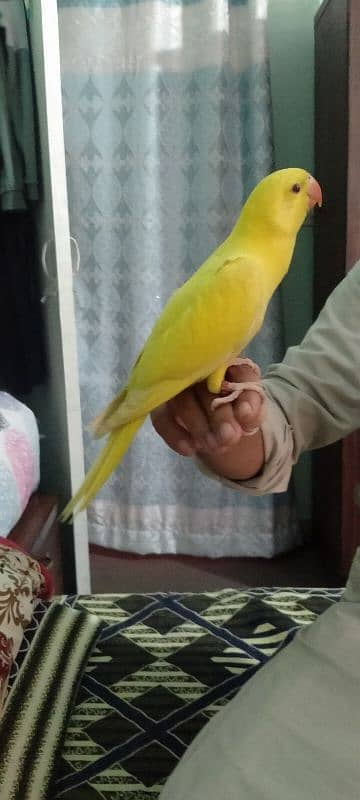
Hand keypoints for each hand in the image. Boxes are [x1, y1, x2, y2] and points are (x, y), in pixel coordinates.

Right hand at [151, 363, 265, 457]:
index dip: (245, 395)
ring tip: (214, 447)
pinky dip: (174, 434)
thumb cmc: (233, 409)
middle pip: (207, 387)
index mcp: (229, 362)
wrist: (214, 423)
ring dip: (200, 427)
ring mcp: (176, 383)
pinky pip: (161, 416)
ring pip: (183, 401)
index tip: (247, 416)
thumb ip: (251, 412)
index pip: (240, 372)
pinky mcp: (161, 402)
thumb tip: (246, 415)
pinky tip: (189, 450)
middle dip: (221, 416)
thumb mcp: (248, 412)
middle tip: (229, 438)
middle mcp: (199, 366)